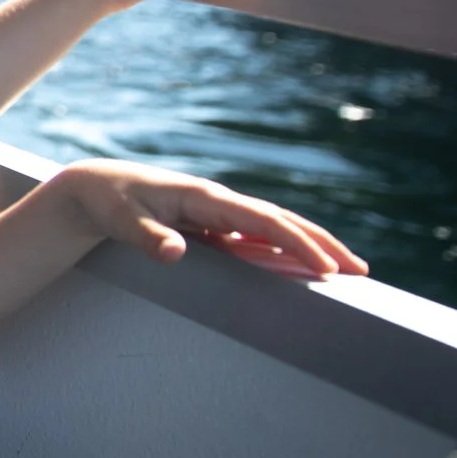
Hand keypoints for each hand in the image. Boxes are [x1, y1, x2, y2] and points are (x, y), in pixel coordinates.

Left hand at [46, 159, 364, 278]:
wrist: (96, 186)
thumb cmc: (109, 202)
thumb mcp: (122, 220)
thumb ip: (147, 237)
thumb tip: (173, 254)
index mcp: (205, 197)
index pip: (263, 221)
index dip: (297, 242)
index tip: (326, 267)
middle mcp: (219, 201)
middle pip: (281, 221)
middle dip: (321, 243)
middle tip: (360, 271)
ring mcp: (219, 211)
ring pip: (275, 227)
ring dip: (310, 244)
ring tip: (347, 270)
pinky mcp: (213, 222)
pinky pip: (258, 237)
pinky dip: (285, 248)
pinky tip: (302, 267)